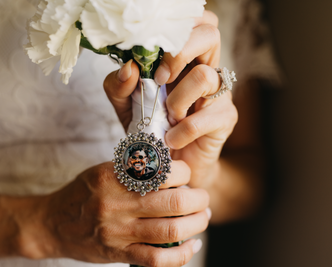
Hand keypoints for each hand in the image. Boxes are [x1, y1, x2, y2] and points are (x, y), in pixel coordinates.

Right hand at [16, 162, 209, 266]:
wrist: (52, 223)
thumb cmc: (81, 194)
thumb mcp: (103, 171)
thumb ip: (133, 168)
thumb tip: (172, 169)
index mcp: (114, 176)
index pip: (164, 171)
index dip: (185, 173)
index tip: (187, 177)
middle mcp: (117, 203)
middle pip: (175, 202)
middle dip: (199, 200)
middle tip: (202, 199)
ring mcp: (118, 231)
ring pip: (171, 230)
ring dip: (197, 224)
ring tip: (202, 218)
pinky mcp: (118, 254)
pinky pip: (157, 259)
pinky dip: (182, 255)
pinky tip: (193, 246)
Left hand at [104, 11, 237, 188]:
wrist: (168, 166)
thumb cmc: (149, 130)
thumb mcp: (125, 105)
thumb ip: (119, 85)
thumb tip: (129, 67)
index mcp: (183, 60)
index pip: (193, 23)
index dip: (175, 28)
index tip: (149, 54)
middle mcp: (205, 69)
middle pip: (210, 33)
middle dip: (178, 53)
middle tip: (160, 79)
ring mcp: (219, 93)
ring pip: (206, 75)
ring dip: (178, 99)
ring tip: (168, 118)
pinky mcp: (226, 118)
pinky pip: (205, 116)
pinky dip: (183, 130)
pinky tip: (172, 139)